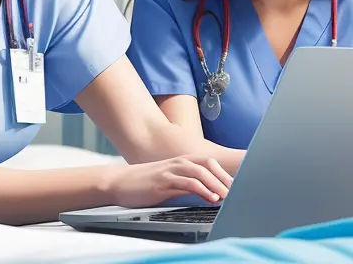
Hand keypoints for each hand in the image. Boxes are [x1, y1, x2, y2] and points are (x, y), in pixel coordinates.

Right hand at [107, 155, 232, 206]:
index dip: (225, 172)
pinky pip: (186, 183)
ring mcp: (170, 171)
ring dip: (216, 183)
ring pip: (199, 171)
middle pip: (207, 164)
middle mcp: (177, 163)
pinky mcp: (162, 182)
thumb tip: (208, 192)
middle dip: (225, 177)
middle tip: (238, 191)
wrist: (119, 182)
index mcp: (180, 162)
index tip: (238, 185)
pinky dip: (201, 189)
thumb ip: (187, 182)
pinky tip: (210, 197)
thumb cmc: (145, 182)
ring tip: (228, 196)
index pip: (208, 162)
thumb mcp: (169, 180)